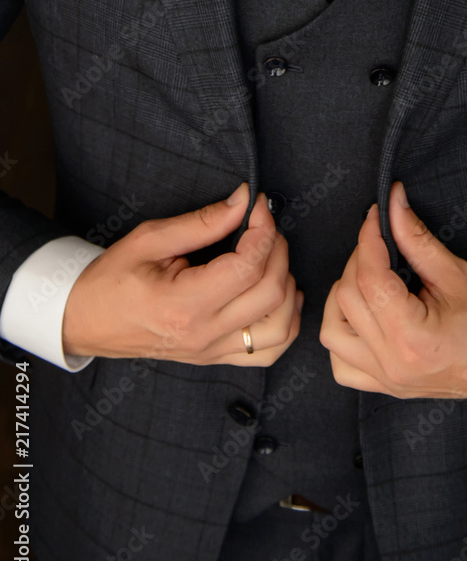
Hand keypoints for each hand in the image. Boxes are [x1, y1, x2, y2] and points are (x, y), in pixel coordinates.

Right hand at [62, 184, 303, 366]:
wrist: (85, 321)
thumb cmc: (110, 279)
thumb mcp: (149, 240)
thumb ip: (201, 222)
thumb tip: (242, 202)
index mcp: (183, 305)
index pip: (247, 267)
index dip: (263, 230)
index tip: (258, 207)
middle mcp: (203, 334)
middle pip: (271, 294)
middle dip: (278, 251)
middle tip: (264, 227)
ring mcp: (211, 351)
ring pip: (280, 328)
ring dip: (287, 287)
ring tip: (271, 259)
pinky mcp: (215, 358)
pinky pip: (268, 352)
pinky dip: (285, 322)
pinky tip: (280, 296)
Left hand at [320, 181, 466, 405]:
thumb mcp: (457, 273)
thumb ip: (416, 238)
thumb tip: (393, 203)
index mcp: (413, 339)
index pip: (370, 279)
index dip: (368, 239)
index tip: (375, 216)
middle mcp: (393, 364)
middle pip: (347, 299)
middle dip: (358, 261)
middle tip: (380, 243)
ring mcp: (387, 379)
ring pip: (333, 334)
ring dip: (343, 298)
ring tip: (370, 278)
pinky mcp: (387, 385)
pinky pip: (343, 364)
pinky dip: (343, 335)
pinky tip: (363, 315)